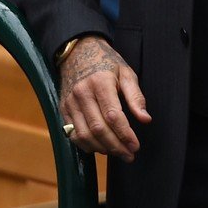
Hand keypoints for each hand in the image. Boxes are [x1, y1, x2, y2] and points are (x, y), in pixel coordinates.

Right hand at [59, 36, 150, 160]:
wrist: (77, 52)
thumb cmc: (106, 63)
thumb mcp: (126, 73)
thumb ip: (136, 97)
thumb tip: (145, 119)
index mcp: (100, 83)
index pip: (113, 116)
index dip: (125, 134)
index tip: (136, 146)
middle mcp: (82, 93)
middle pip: (98, 129)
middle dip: (116, 146)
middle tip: (129, 154)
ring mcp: (69, 102)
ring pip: (84, 135)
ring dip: (102, 148)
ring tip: (117, 152)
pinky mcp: (63, 109)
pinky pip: (73, 134)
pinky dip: (87, 145)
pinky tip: (101, 147)